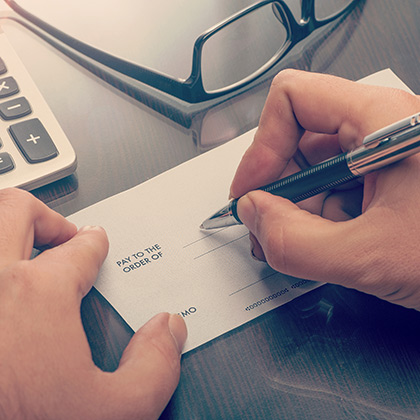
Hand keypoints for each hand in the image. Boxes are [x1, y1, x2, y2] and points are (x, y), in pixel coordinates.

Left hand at [0, 188, 186, 418]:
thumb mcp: (113, 413)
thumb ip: (154, 366)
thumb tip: (168, 329)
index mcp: (38, 294)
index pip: (79, 250)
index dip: (94, 244)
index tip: (96, 243)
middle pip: (17, 211)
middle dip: (46, 216)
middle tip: (61, 234)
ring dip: (9, 228)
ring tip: (24, 245)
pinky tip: (5, 291)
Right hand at [230, 69, 419, 309]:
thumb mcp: (373, 257)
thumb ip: (295, 242)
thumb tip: (254, 216)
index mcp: (382, 120)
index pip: (291, 99)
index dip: (261, 147)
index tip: (252, 191)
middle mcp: (381, 127)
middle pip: (297, 138)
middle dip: (274, 186)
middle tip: (266, 226)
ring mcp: (384, 153)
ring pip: (313, 167)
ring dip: (294, 207)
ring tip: (294, 242)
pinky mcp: (387, 177)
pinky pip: (334, 186)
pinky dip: (318, 215)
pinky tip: (322, 242)